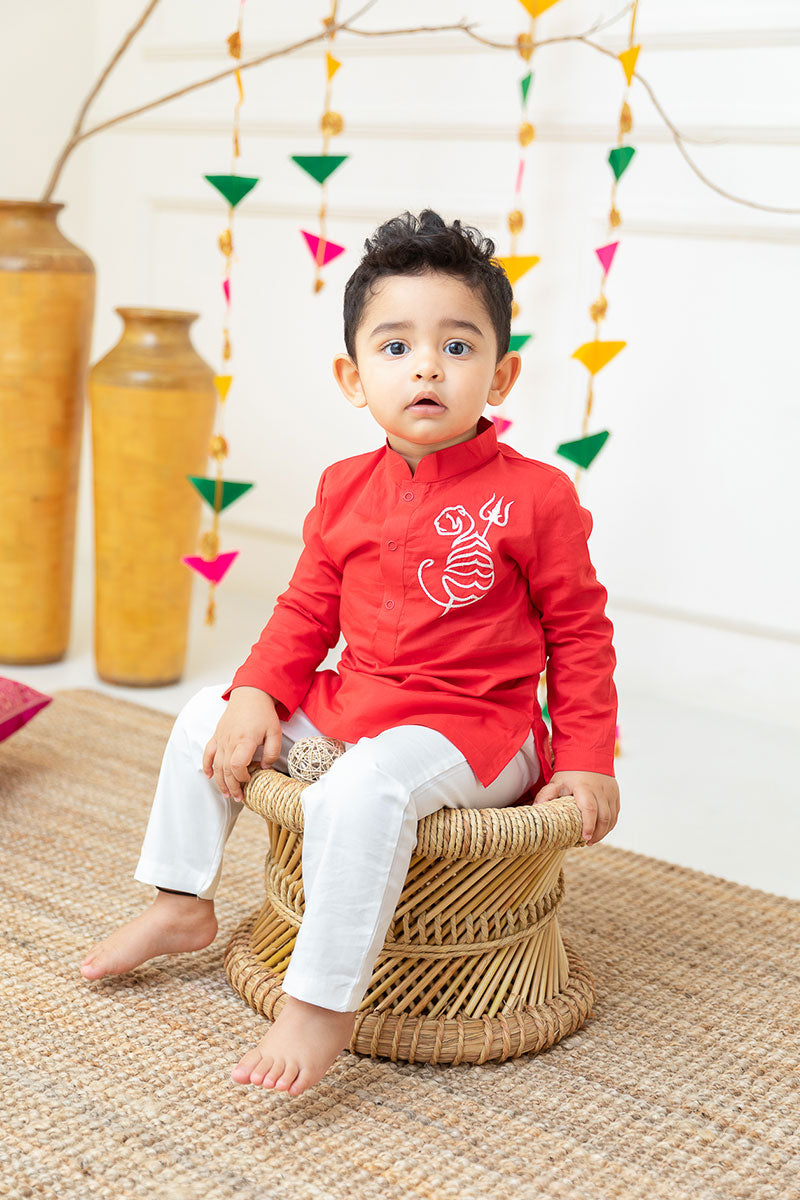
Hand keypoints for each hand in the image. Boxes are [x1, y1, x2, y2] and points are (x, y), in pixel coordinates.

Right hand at [202, 687, 281, 801]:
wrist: (250, 694)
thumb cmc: (263, 714)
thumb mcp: (275, 732)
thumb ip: (272, 752)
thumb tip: (265, 768)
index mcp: (245, 740)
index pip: (237, 765)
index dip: (241, 777)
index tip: (249, 780)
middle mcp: (230, 741)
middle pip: (225, 770)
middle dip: (232, 787)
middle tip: (239, 798)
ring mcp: (221, 739)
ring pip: (216, 765)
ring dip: (220, 782)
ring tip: (227, 794)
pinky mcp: (217, 736)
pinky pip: (208, 753)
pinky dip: (206, 766)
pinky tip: (209, 776)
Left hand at [533, 770, 619, 845]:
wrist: (588, 755)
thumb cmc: (570, 772)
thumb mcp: (557, 781)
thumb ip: (546, 794)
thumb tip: (535, 808)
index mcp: (585, 788)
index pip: (589, 809)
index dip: (588, 825)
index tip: (584, 838)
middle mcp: (600, 791)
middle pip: (604, 817)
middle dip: (597, 834)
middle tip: (587, 843)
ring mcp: (610, 793)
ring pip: (611, 818)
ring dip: (603, 832)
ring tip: (592, 840)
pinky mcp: (615, 795)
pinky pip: (615, 814)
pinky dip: (610, 825)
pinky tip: (601, 831)